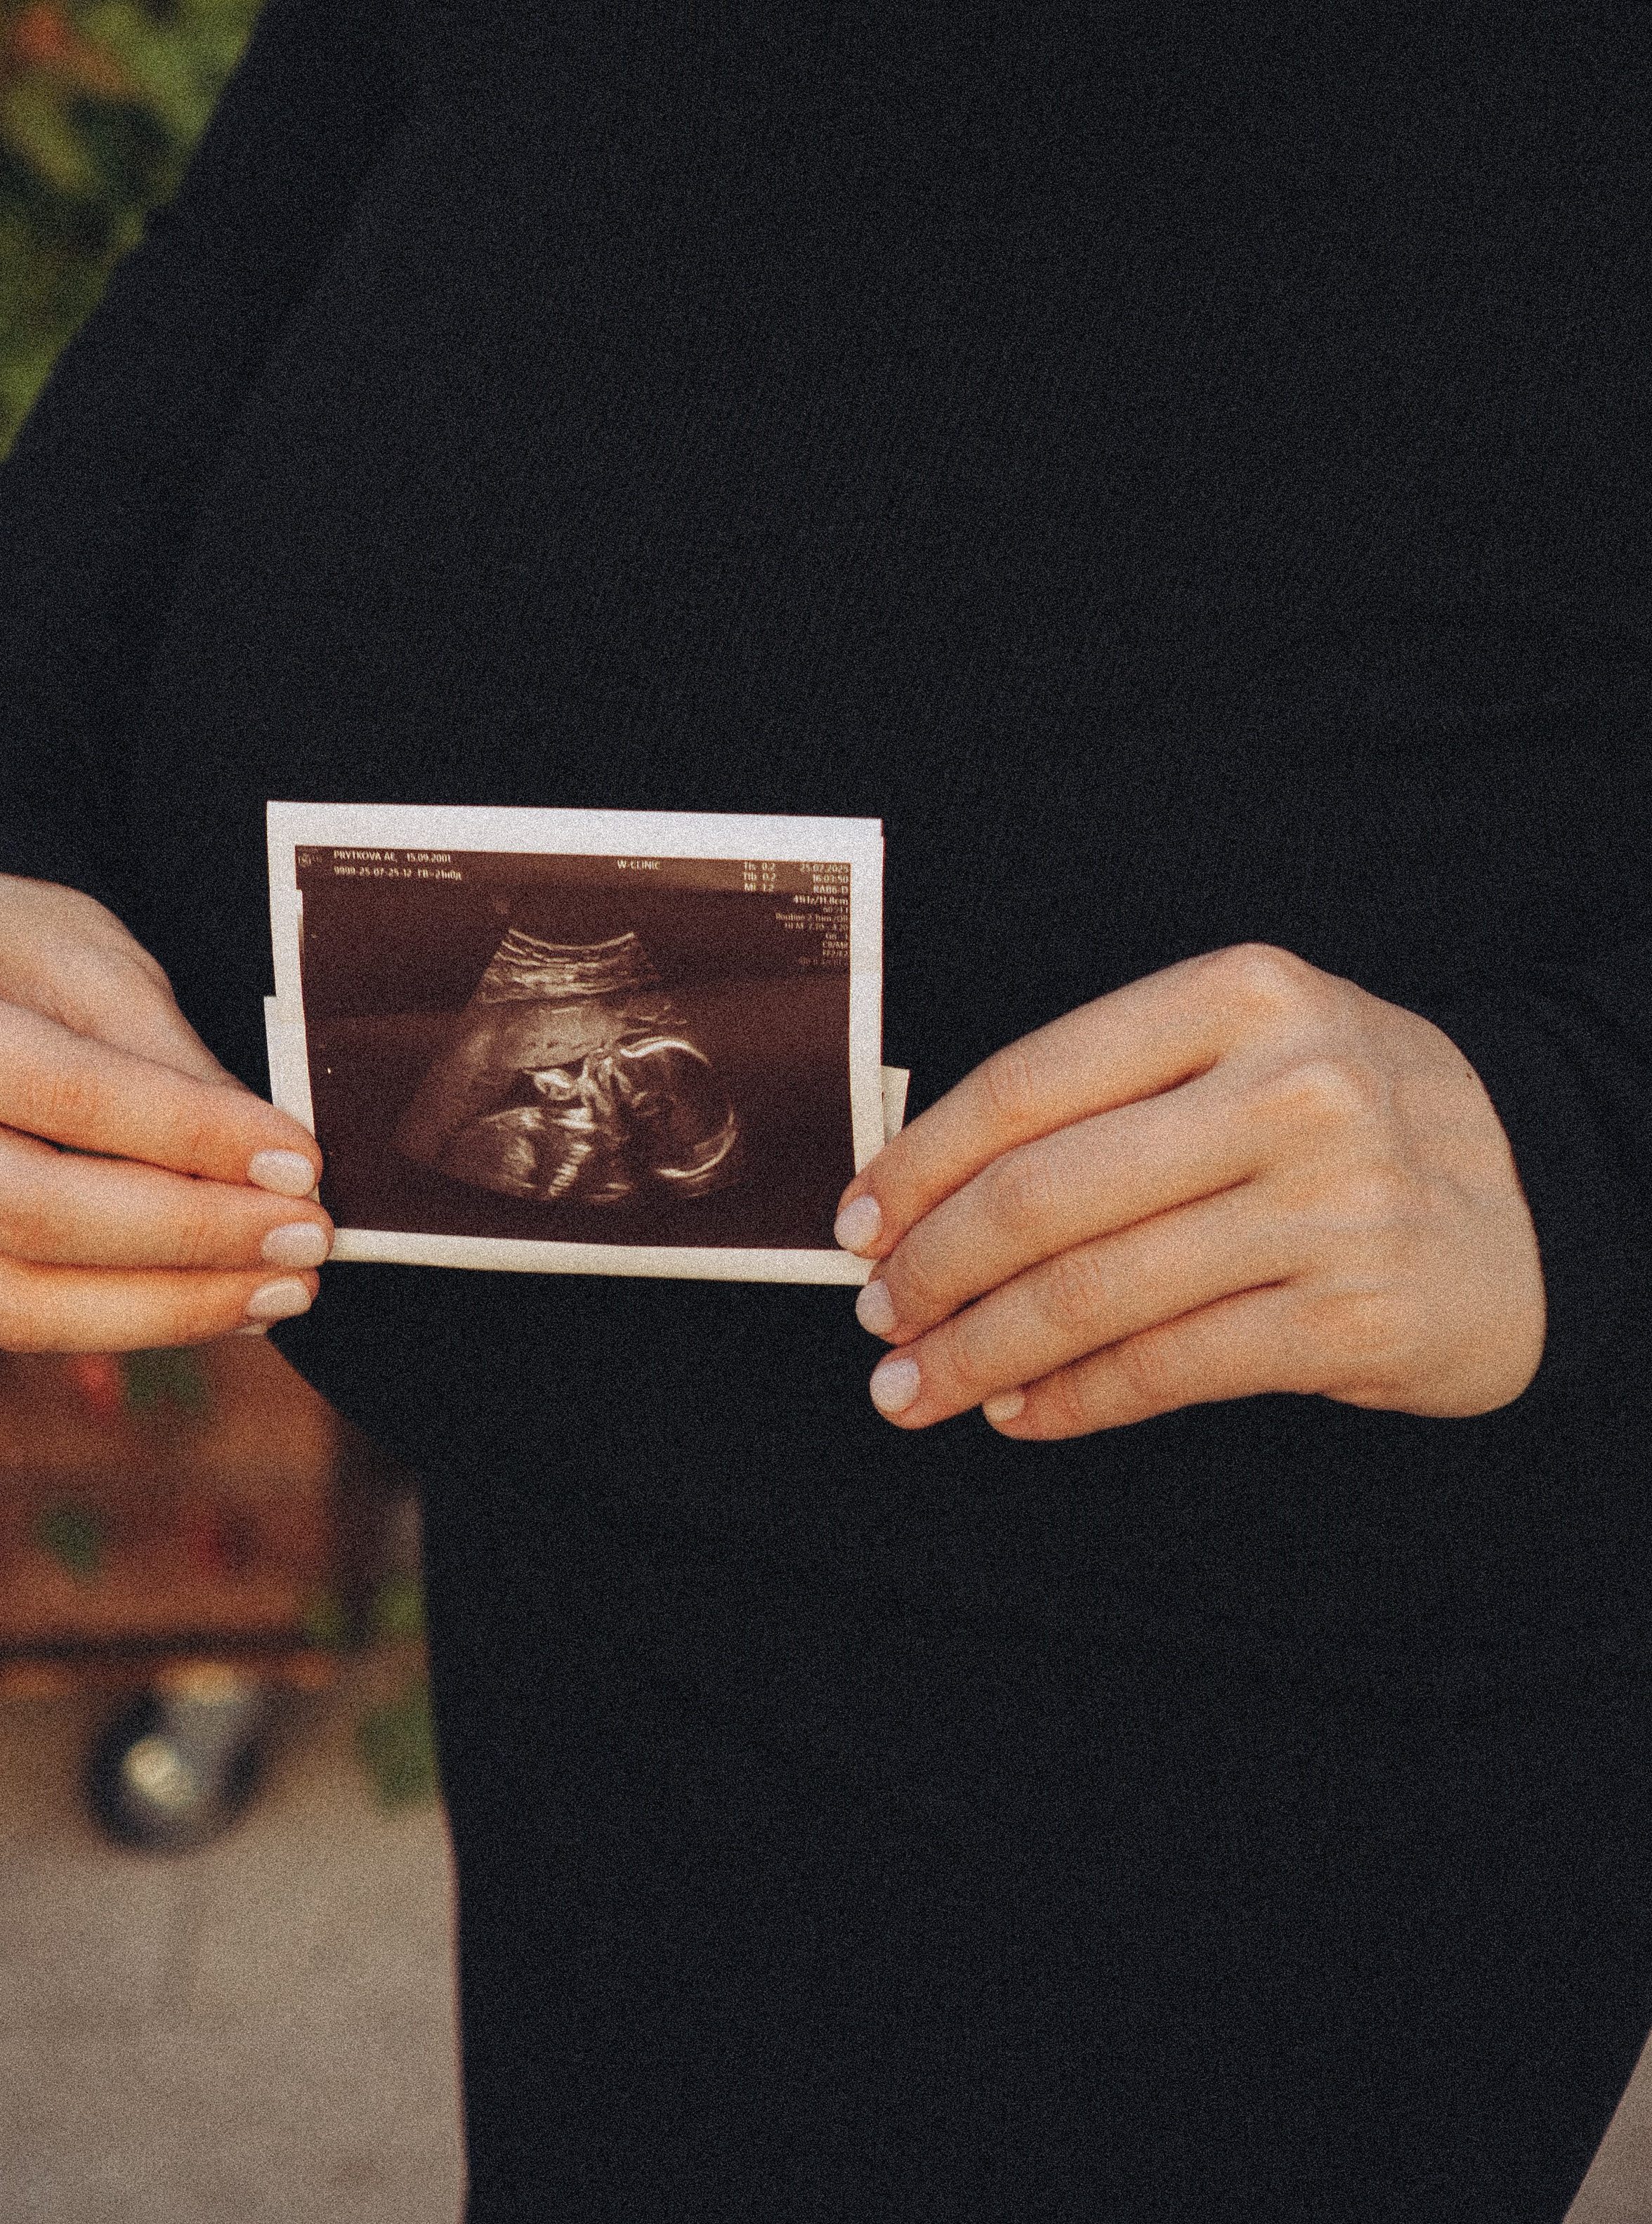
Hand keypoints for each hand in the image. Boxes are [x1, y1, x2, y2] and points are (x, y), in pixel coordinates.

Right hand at [0, 870, 331, 1350]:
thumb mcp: (69, 948)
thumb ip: (154, 1050)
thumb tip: (272, 1159)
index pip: (54, 1089)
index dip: (188, 1132)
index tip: (300, 1157)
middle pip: (30, 1210)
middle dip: (191, 1234)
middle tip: (310, 1234)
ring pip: (15, 1296)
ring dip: (168, 1305)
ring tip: (283, 1287)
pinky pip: (8, 1316)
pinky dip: (126, 1319)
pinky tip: (221, 1301)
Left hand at [836, 942, 1545, 1438]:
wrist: (1548, 1195)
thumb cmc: (1353, 1117)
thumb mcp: (1251, 1046)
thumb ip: (1110, 1093)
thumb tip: (923, 1189)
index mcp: (1240, 994)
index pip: (1029, 1082)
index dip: (919, 1163)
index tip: (858, 1222)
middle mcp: (1290, 1086)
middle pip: (1046, 1194)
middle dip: (935, 1269)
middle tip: (879, 1315)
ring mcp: (1331, 1204)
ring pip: (1095, 1293)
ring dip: (980, 1353)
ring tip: (915, 1386)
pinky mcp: (1356, 1316)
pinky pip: (1168, 1368)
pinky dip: (1071, 1399)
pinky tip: (1020, 1412)